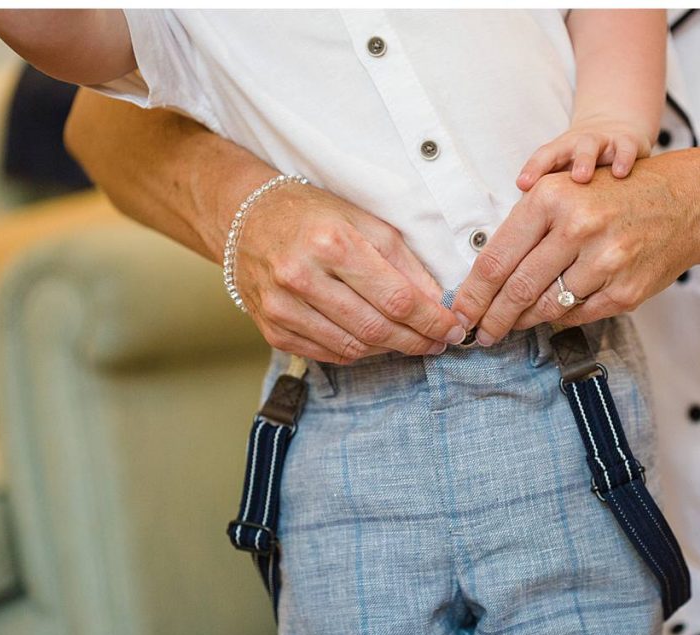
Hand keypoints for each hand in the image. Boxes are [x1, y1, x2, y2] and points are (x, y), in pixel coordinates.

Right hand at [235, 183, 466, 363]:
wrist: (246, 218)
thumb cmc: (312, 215)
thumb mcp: (363, 220)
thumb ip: (402, 260)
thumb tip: (436, 301)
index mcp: (332, 243)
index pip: (396, 297)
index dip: (431, 319)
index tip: (454, 327)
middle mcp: (302, 277)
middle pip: (376, 328)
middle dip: (417, 340)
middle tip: (440, 342)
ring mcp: (283, 307)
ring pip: (354, 348)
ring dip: (391, 350)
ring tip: (412, 342)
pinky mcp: (272, 329)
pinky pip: (328, 355)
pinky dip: (359, 353)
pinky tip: (376, 342)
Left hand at [452, 161, 699, 343]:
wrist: (686, 202)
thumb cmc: (615, 196)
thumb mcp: (565, 191)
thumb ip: (525, 228)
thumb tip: (486, 279)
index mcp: (552, 198)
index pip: (497, 259)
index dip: (473, 294)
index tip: (459, 314)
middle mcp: (578, 227)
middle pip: (516, 288)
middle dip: (491, 318)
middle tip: (477, 334)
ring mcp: (605, 261)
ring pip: (546, 306)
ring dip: (522, 321)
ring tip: (507, 326)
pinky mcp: (625, 290)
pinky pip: (577, 314)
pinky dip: (558, 318)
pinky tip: (547, 316)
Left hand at [516, 113, 653, 190]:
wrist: (620, 129)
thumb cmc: (587, 164)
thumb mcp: (569, 177)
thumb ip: (551, 199)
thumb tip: (532, 233)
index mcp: (559, 153)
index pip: (542, 158)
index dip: (532, 169)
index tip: (522, 184)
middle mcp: (576, 145)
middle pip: (559, 151)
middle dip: (550, 164)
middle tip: (545, 187)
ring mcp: (602, 142)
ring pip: (589, 146)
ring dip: (583, 160)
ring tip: (581, 177)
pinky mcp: (627, 142)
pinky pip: (625, 148)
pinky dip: (622, 159)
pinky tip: (620, 173)